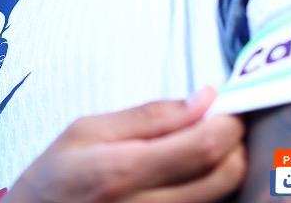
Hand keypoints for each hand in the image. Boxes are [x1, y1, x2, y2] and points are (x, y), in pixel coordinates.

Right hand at [4, 87, 245, 202]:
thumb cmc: (56, 176)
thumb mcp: (87, 130)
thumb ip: (148, 115)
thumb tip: (203, 98)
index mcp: (122, 171)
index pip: (201, 148)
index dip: (227, 123)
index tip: (229, 106)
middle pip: (223, 178)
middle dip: (235, 144)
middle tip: (222, 122)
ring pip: (221, 199)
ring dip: (226, 168)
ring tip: (205, 145)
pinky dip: (211, 191)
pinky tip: (193, 174)